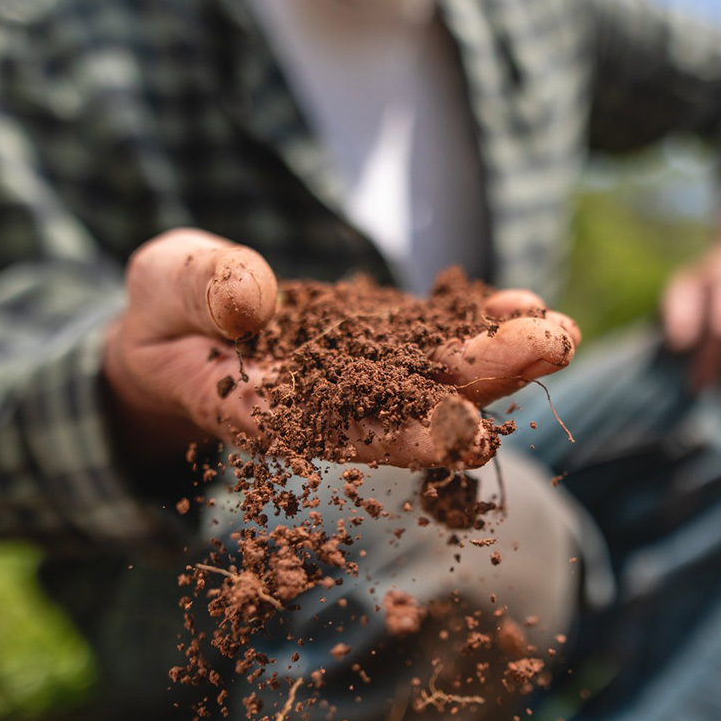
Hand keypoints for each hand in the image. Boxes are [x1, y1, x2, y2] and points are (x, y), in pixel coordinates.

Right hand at [103, 228, 580, 469]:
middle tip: (552, 348)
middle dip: (483, 381)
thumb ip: (199, 289)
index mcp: (266, 412)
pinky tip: (528, 305)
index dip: (404, 435)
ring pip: (436, 376)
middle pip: (411, 406)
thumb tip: (252, 298)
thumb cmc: (163, 313)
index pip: (340, 432)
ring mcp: (362, 378)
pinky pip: (436, 339)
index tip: (467, 432)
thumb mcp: (161, 286)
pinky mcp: (382, 347)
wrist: (182, 325)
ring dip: (501, 357)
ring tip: (559, 329)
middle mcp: (329, 407)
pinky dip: (479, 324)